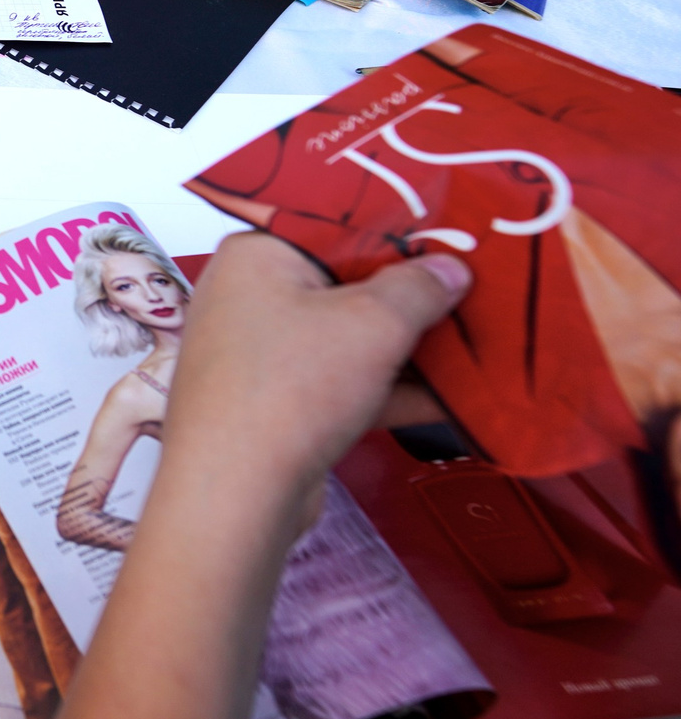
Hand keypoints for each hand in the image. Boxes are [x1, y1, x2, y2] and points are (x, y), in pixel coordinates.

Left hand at [163, 234, 470, 508]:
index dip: (396, 231)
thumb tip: (448, 270)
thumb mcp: (373, 324)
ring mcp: (262, 354)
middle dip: (411, 295)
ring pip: (349, 339)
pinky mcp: (279, 404)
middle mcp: (249, 297)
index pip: (334, 226)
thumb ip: (419, 288)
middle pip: (346, 284)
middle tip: (476, 289)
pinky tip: (455, 398)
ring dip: (411, 347)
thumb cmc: (286, 391)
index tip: (449, 237)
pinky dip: (393, 389)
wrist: (238, 491)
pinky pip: (345, 383)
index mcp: (257, 255)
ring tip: (481, 341)